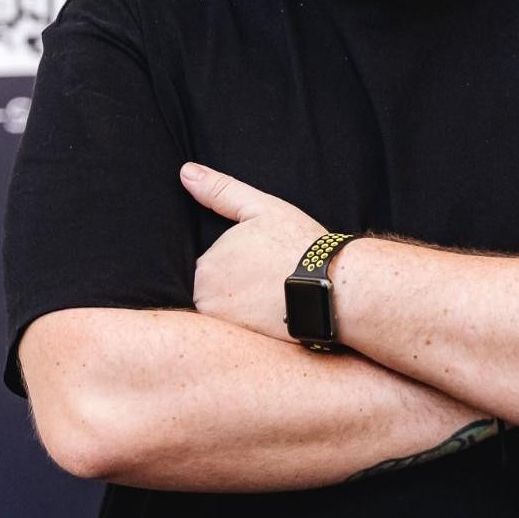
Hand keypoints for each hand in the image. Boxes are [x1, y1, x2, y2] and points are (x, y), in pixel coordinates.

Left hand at [180, 162, 325, 339]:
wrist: (333, 285)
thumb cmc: (298, 243)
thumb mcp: (259, 208)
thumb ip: (219, 190)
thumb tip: (185, 172)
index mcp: (206, 263)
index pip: (214, 268)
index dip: (242, 265)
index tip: (266, 263)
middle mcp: (206, 298)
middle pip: (218, 294)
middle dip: (240, 290)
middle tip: (273, 281)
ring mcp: (224, 325)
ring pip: (230, 316)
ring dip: (246, 311)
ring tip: (277, 300)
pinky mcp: (242, 346)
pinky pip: (242, 337)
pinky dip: (256, 329)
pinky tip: (277, 319)